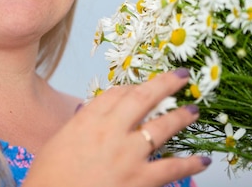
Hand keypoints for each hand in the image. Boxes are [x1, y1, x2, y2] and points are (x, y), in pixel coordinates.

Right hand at [22, 69, 210, 186]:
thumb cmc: (48, 179)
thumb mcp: (59, 142)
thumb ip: (81, 127)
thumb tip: (95, 120)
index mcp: (88, 120)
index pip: (116, 94)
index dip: (133, 88)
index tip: (142, 87)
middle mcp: (110, 131)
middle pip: (142, 98)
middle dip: (165, 84)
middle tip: (181, 76)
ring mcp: (127, 155)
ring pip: (162, 127)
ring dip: (181, 116)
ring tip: (194, 110)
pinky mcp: (139, 180)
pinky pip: (172, 168)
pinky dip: (190, 164)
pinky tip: (203, 160)